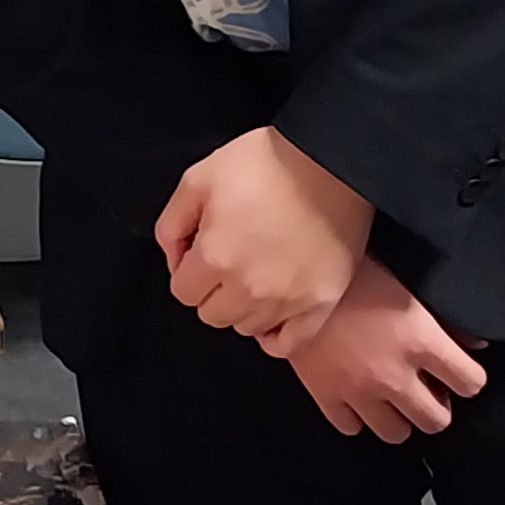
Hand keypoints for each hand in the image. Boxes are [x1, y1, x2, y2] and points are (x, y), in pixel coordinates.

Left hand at [154, 127, 372, 345]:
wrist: (331, 161)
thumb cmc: (265, 163)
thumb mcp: (199, 177)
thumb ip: (172, 224)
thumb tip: (174, 258)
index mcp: (214, 258)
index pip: (183, 293)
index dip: (187, 271)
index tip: (202, 253)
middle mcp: (248, 289)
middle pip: (213, 315)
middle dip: (213, 291)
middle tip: (230, 261)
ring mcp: (288, 301)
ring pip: (248, 328)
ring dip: (244, 308)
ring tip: (258, 275)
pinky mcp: (321, 303)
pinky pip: (290, 343)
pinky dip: (277, 335)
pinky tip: (276, 313)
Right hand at [276, 254, 487, 442]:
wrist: (295, 274)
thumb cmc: (351, 269)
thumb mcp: (406, 284)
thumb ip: (443, 320)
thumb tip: (474, 342)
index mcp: (421, 341)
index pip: (470, 382)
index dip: (469, 377)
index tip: (460, 373)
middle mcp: (395, 375)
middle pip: (437, 420)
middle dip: (437, 406)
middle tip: (427, 389)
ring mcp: (360, 391)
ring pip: (396, 434)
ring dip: (399, 417)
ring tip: (392, 396)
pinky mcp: (326, 396)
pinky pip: (351, 428)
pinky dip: (357, 417)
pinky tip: (356, 397)